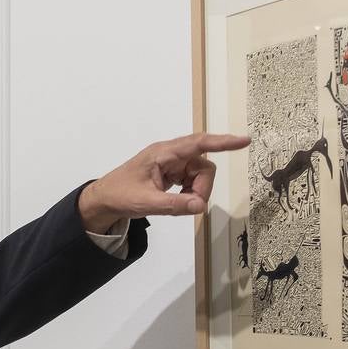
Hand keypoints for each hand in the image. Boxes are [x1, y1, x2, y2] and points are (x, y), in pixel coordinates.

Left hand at [78, 132, 249, 231]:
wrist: (104, 199)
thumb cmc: (119, 195)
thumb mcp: (145, 203)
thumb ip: (173, 205)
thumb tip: (201, 207)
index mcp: (163, 153)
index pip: (198, 143)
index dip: (223, 142)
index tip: (243, 141)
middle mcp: (170, 155)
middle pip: (203, 166)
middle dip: (202, 187)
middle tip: (190, 205)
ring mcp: (172, 164)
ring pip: (200, 175)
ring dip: (196, 192)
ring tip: (177, 205)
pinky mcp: (172, 174)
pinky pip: (192, 182)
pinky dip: (190, 194)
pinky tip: (176, 202)